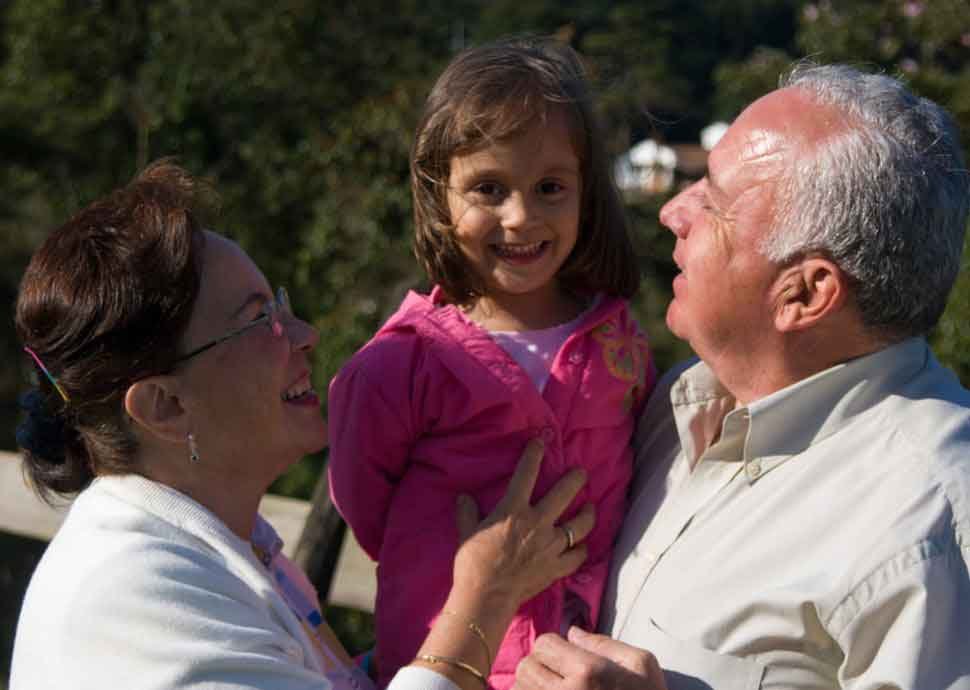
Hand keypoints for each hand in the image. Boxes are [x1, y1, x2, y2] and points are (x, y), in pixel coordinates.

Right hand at [452, 438, 594, 610]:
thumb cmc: (472, 562)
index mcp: (514, 510)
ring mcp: (551, 546)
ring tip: (591, 507)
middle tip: (582, 473)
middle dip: (576, 480)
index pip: (526, 474)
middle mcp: (537, 523)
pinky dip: (582, 550)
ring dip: (587, 514)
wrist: (486, 595)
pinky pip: (576, 557)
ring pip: (579, 525)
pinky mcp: (556, 567)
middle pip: (564, 494)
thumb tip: (463, 497)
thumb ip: (467, 513)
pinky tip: (583, 546)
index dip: (534, 455)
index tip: (540, 443)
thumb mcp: (465, 532)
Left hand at [514, 627, 666, 689]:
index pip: (543, 643)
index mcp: (589, 672)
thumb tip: (571, 632)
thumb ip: (604, 644)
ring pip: (520, 689)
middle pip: (526, 666)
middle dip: (540, 665)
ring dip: (533, 686)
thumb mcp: (641, 665)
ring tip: (554, 688)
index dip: (554, 646)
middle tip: (558, 673)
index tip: (566, 655)